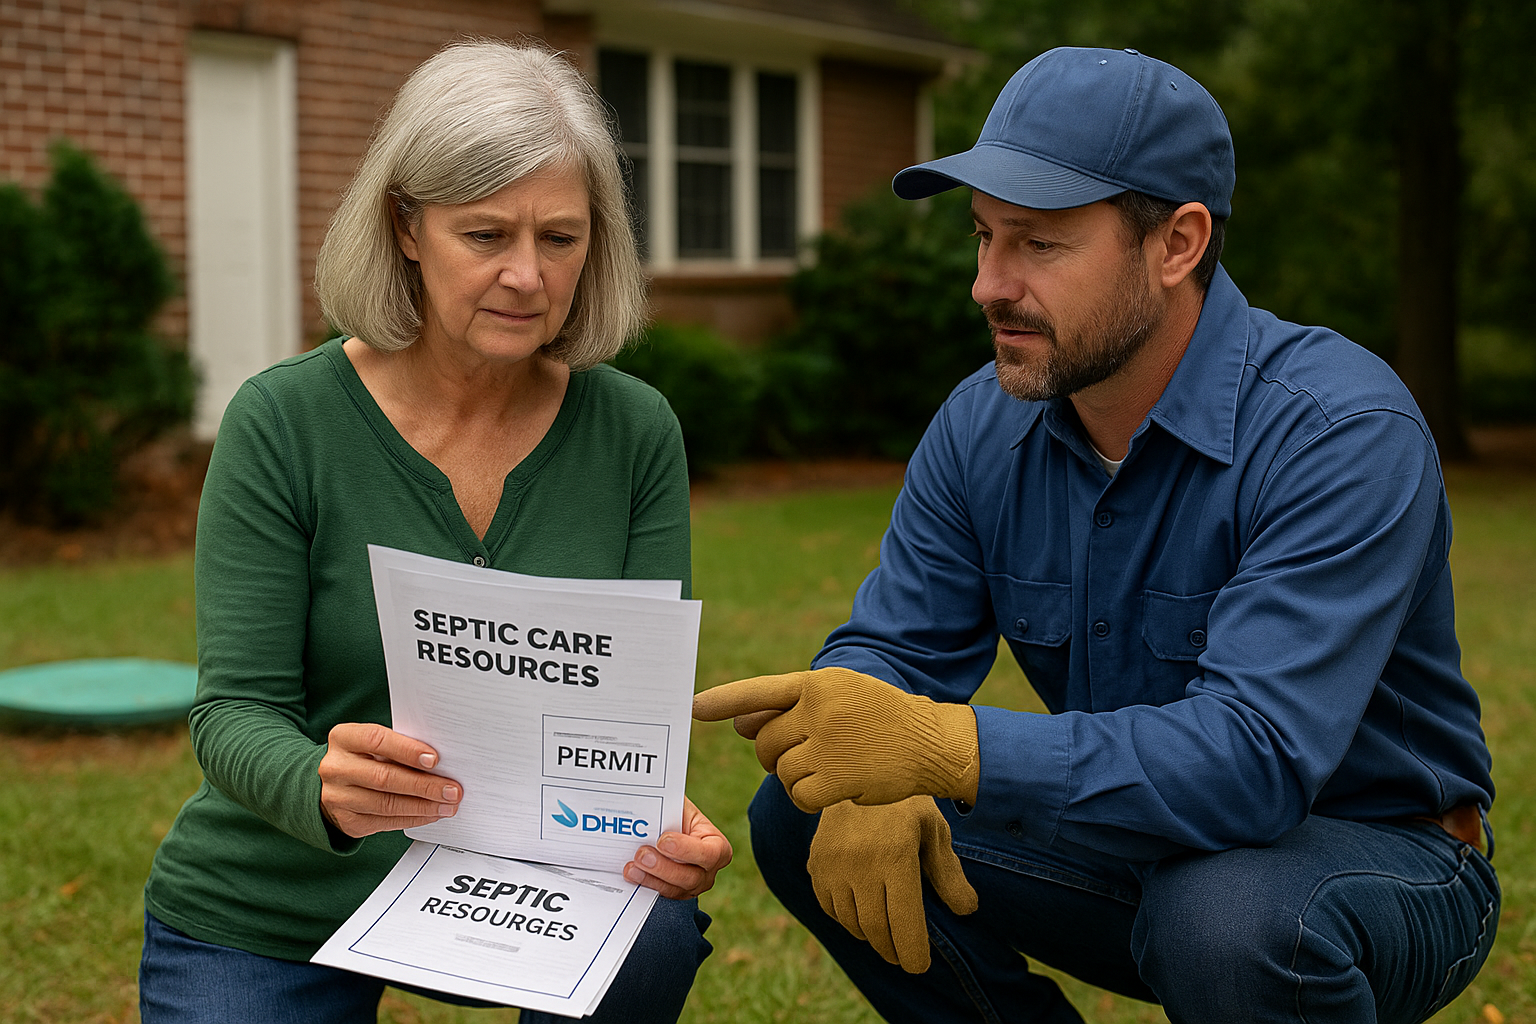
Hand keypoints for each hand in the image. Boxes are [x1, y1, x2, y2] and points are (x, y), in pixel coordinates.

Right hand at [318, 722, 462, 837]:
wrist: (329, 785)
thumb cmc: (361, 758)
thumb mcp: (370, 743)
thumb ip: (397, 746)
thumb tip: (439, 762)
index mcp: (343, 738)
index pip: (376, 740)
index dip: (407, 750)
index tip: (434, 759)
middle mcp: (336, 768)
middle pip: (384, 777)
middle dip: (424, 785)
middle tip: (451, 790)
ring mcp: (338, 797)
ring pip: (386, 804)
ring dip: (423, 806)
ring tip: (447, 805)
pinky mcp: (347, 821)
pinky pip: (385, 822)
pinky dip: (413, 818)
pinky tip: (430, 814)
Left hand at [623, 797, 732, 899]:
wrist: (667, 827)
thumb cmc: (675, 814)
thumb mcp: (679, 807)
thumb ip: (669, 808)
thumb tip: (650, 804)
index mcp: (717, 846)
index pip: (709, 854)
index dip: (686, 850)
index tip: (663, 840)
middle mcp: (708, 871)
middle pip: (690, 877)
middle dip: (664, 867)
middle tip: (642, 855)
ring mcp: (692, 886)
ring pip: (674, 890)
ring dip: (650, 878)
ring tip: (632, 866)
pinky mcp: (673, 893)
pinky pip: (660, 894)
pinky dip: (644, 884)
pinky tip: (632, 874)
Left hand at [692, 668, 979, 811]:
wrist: (930, 741)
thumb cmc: (880, 717)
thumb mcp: (840, 695)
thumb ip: (792, 707)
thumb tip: (739, 725)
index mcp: (817, 684)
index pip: (760, 691)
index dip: (724, 700)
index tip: (693, 708)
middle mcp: (819, 711)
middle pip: (765, 741)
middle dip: (772, 754)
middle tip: (798, 756)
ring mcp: (827, 745)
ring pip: (780, 770)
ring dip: (793, 776)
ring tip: (825, 768)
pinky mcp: (837, 778)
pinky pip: (797, 795)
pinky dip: (807, 797)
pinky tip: (831, 788)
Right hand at [809, 797, 977, 973]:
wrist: (854, 769)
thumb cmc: (904, 802)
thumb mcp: (934, 830)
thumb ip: (948, 873)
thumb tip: (967, 910)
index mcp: (895, 857)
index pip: (904, 924)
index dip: (912, 953)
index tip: (919, 966)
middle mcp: (861, 865)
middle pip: (876, 930)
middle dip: (893, 950)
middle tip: (904, 956)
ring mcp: (833, 866)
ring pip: (852, 923)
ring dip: (870, 935)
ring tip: (885, 932)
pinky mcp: (817, 864)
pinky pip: (830, 908)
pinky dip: (847, 918)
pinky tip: (862, 912)